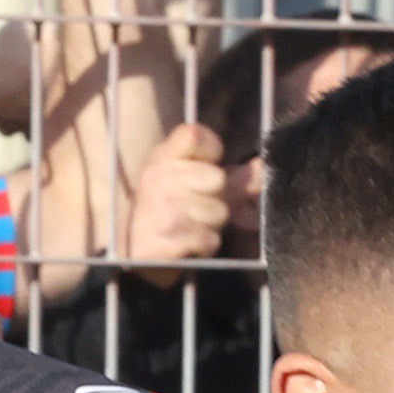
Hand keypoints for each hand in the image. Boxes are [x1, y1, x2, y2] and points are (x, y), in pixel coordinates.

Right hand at [126, 118, 229, 266]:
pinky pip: (209, 240)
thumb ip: (233, 177)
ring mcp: (160, 208)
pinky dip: (202, 248)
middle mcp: (157, 177)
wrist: (132, 257)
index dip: (210, 151)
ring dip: (210, 227)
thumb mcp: (194, 187)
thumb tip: (262, 168)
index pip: (195, 135)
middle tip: (192, 210)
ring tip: (187, 229)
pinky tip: (184, 247)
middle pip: (218, 179)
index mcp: (161, 158)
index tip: (201, 167)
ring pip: (218, 213)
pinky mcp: (165, 240)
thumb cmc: (167, 216)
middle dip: (214, 199)